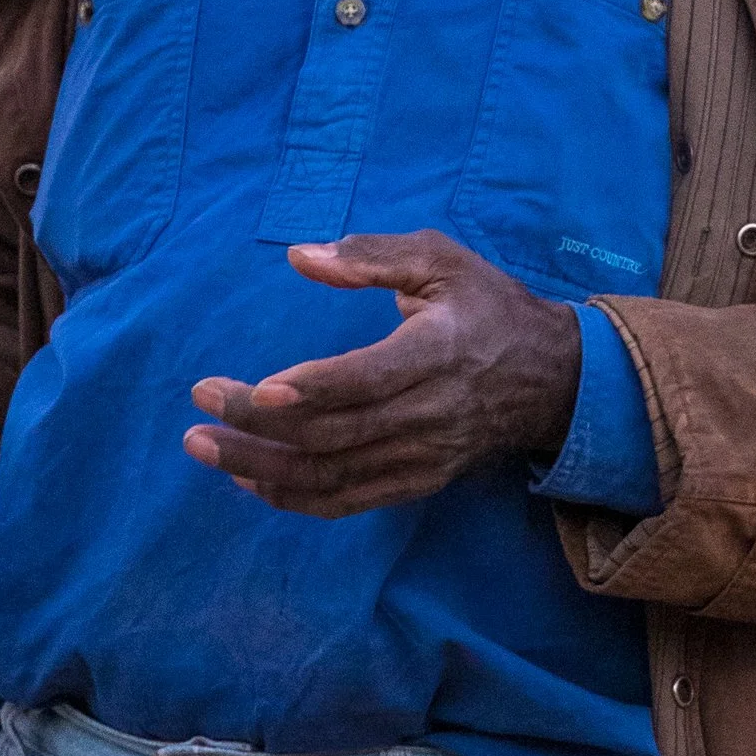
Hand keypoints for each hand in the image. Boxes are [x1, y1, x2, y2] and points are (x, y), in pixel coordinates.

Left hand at [184, 231, 579, 519]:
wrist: (555, 381)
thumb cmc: (489, 309)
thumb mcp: (442, 261)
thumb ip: (372, 254)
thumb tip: (299, 255)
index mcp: (437, 353)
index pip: (367, 381)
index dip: (312, 389)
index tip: (257, 387)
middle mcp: (428, 415)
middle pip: (334, 434)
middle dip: (258, 425)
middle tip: (200, 401)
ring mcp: (422, 457)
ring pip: (332, 476)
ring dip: (261, 467)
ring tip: (203, 446)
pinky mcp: (417, 482)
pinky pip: (347, 501)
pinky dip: (293, 498)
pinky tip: (248, 480)